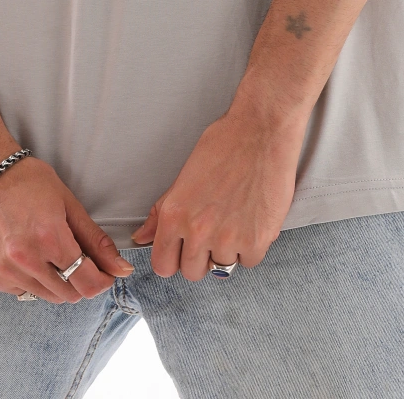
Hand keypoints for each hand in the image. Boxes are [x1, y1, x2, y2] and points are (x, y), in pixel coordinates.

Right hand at [0, 155, 134, 303]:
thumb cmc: (28, 182)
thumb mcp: (68, 203)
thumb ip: (95, 240)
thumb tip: (122, 269)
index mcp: (50, 237)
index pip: (87, 282)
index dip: (103, 281)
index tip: (106, 273)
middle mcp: (26, 259)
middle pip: (70, 295)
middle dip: (81, 280)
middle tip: (77, 257)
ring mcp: (7, 271)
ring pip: (49, 297)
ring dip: (58, 283)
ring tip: (52, 253)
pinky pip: (26, 292)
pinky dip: (35, 281)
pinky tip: (30, 255)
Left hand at [130, 102, 307, 279]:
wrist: (262, 130)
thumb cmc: (225, 144)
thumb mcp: (185, 175)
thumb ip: (162, 212)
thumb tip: (142, 237)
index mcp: (175, 214)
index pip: (163, 265)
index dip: (173, 259)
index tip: (182, 251)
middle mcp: (198, 231)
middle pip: (192, 272)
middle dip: (201, 257)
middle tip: (212, 231)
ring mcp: (228, 239)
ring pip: (222, 268)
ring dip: (228, 250)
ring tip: (234, 217)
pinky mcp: (257, 240)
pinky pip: (249, 261)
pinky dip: (252, 246)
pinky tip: (251, 219)